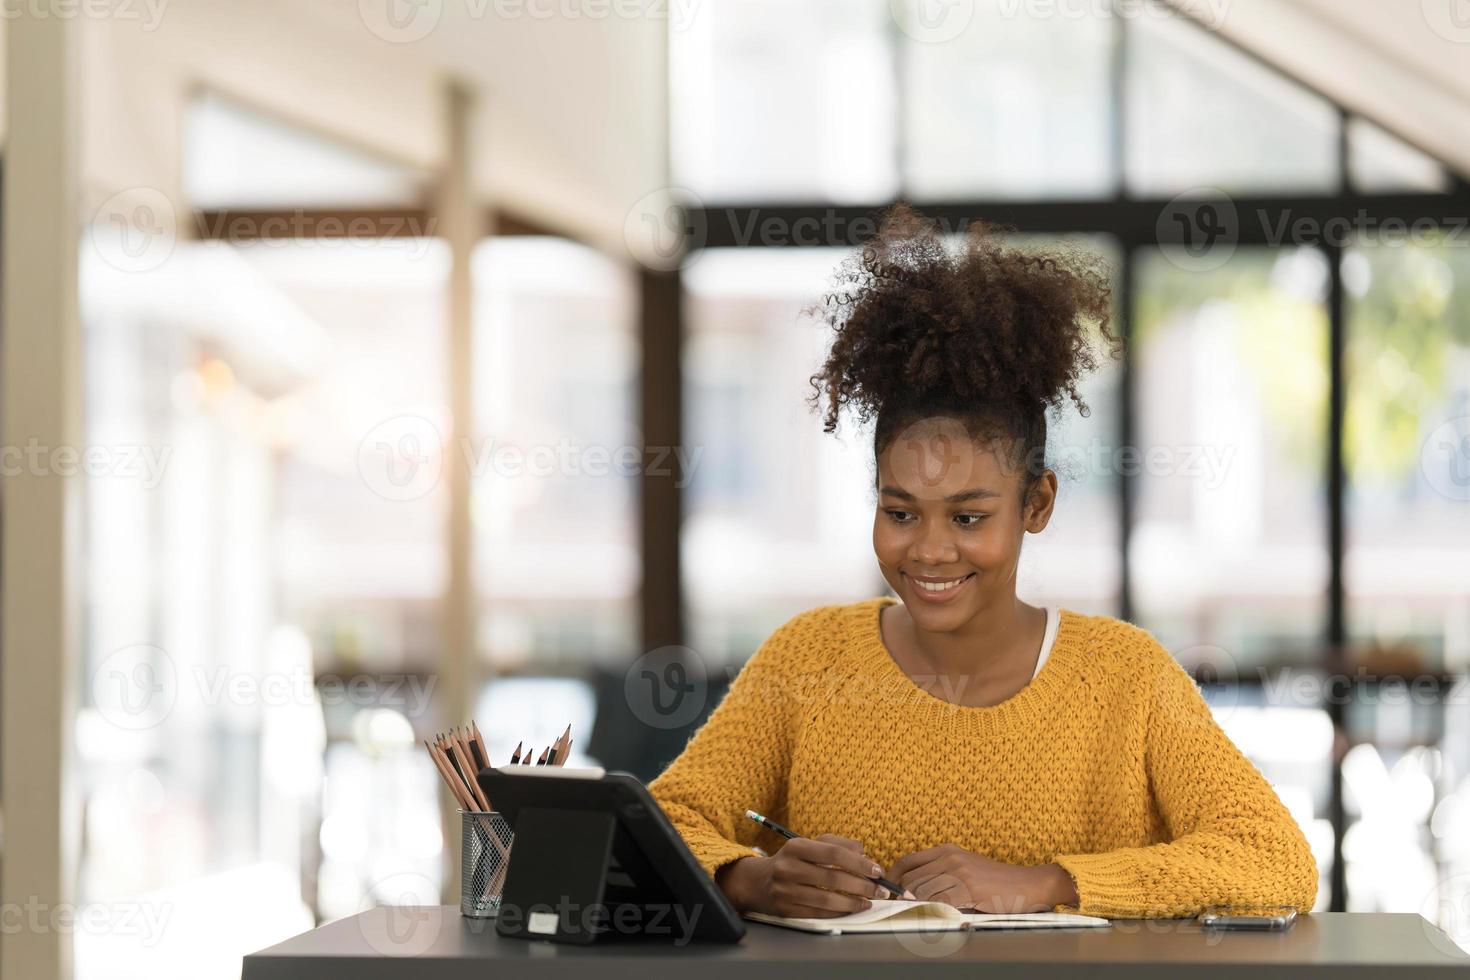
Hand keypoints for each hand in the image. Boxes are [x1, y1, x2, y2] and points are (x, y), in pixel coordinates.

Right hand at [716, 834, 891, 917]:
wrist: (758, 882)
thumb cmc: (793, 861)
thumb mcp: (810, 845)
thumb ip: (838, 844)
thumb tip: (864, 852)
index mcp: (796, 847)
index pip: (833, 854)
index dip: (858, 863)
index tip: (877, 870)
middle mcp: (788, 868)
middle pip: (832, 878)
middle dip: (862, 886)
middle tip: (881, 891)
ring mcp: (785, 891)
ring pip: (827, 899)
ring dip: (853, 902)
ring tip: (868, 902)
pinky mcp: (786, 910)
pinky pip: (819, 913)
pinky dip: (839, 912)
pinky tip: (851, 909)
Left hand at [887, 844, 1078, 912]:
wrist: (1027, 883)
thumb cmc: (994, 880)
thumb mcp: (964, 867)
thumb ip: (940, 873)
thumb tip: (910, 890)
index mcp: (946, 850)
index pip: (907, 861)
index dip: (894, 878)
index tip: (891, 891)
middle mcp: (949, 858)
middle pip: (911, 878)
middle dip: (903, 895)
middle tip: (902, 908)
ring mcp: (958, 873)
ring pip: (923, 891)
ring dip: (917, 905)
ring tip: (918, 912)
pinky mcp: (968, 889)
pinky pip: (941, 902)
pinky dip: (934, 910)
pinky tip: (936, 915)